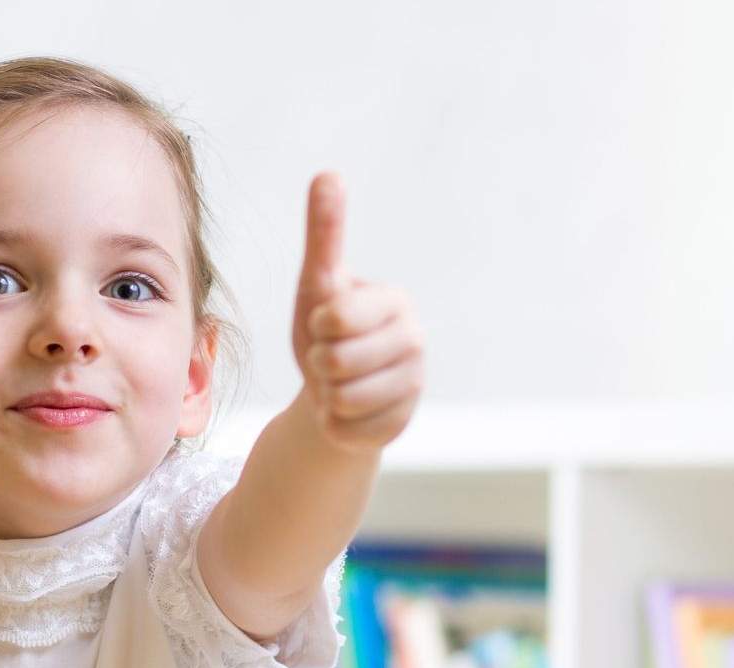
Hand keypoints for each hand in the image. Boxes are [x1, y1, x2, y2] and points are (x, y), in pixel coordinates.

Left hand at [291, 172, 423, 451]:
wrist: (334, 392)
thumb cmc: (326, 330)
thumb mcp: (318, 282)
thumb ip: (325, 232)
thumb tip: (327, 173)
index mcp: (395, 301)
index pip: (336, 317)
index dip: (318, 325)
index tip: (327, 323)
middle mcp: (414, 342)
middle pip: (336, 361)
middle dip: (319, 363)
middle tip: (330, 358)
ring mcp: (412, 387)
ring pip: (341, 398)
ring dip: (326, 394)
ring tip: (339, 383)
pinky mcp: (400, 425)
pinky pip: (345, 429)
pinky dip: (334, 424)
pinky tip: (348, 411)